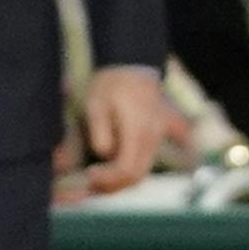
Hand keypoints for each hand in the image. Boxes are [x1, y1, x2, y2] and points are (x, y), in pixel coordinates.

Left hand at [82, 66, 171, 193]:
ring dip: (121, 179)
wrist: (132, 64)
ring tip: (99, 175)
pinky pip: (146, 160)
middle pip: (137, 175)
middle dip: (113, 185)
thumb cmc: (112, 84)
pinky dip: (130, 169)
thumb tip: (104, 154)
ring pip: (143, 170)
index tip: (89, 175)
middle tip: (91, 181)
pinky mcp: (158, 134)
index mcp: (138, 129)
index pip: (127, 169)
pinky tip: (113, 165)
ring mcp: (159, 135)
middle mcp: (153, 135)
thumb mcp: (96, 104)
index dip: (107, 180)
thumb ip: (99, 132)